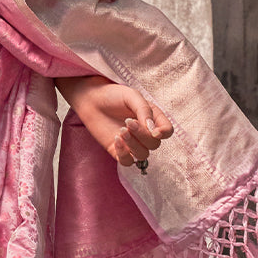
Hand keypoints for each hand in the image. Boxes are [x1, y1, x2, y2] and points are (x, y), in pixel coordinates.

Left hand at [58, 76, 173, 165]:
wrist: (91, 100)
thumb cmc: (113, 95)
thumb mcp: (132, 97)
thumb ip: (144, 111)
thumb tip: (152, 129)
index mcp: (152, 118)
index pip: (167, 131)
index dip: (164, 133)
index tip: (154, 131)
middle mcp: (145, 132)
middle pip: (155, 144)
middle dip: (143, 135)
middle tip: (128, 122)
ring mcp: (132, 143)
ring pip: (143, 155)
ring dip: (133, 144)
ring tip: (121, 130)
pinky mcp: (118, 151)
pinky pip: (128, 162)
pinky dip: (124, 154)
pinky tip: (116, 139)